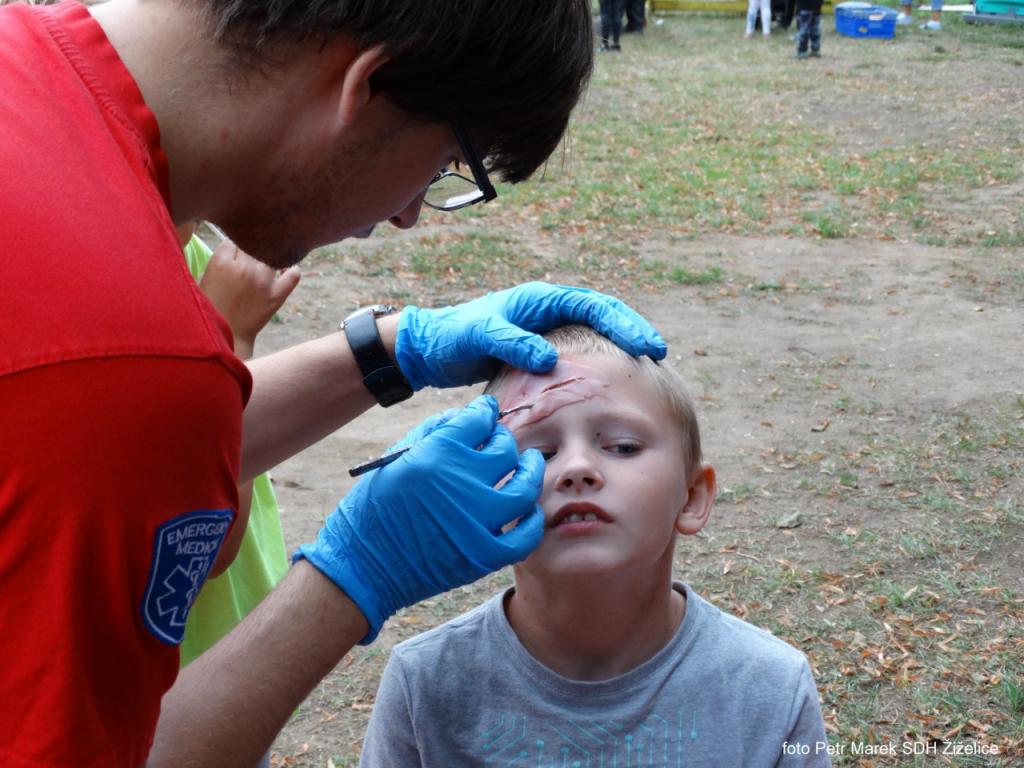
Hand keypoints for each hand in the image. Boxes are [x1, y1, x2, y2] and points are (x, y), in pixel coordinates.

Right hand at [199, 240, 300, 357]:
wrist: (226, 339)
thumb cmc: (210, 310)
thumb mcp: (203, 281)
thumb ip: (217, 262)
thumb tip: (232, 247)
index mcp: (221, 263)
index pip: (233, 242)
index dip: (233, 250)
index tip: (233, 257)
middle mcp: (244, 268)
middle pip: (252, 247)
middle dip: (248, 254)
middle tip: (246, 264)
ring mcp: (263, 281)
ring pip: (270, 257)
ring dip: (267, 260)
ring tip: (262, 268)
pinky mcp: (278, 295)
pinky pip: (293, 274)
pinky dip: (292, 269)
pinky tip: (286, 270)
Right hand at [294, 396, 544, 642]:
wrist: (363, 566)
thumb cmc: (374, 509)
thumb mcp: (395, 458)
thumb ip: (434, 431)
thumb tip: (469, 416)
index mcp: (437, 454)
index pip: (479, 419)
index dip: (485, 412)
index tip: (487, 414)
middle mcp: (461, 482)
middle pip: (505, 449)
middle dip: (503, 440)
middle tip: (501, 443)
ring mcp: (477, 520)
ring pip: (525, 487)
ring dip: (530, 471)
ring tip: (529, 464)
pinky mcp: (485, 555)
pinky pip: (526, 535)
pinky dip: (532, 520)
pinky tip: (528, 511)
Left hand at [394, 282, 665, 389]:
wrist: (432, 349)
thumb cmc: (453, 338)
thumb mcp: (480, 337)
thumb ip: (512, 344)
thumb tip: (548, 359)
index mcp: (542, 299)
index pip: (594, 305)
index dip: (622, 323)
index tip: (645, 345)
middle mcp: (549, 311)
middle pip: (604, 316)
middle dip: (632, 331)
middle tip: (658, 354)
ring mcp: (548, 330)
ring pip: (595, 335)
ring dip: (620, 348)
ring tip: (647, 369)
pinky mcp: (542, 351)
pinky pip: (580, 354)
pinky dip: (600, 364)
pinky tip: (613, 385)